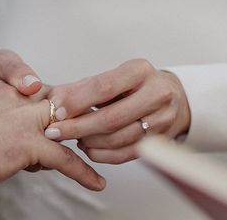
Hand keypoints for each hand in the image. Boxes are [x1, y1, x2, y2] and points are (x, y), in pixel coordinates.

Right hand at [0, 76, 105, 197]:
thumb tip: (1, 133)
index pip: (35, 87)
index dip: (55, 99)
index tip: (72, 104)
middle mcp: (12, 95)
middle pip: (59, 97)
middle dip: (82, 109)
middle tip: (106, 117)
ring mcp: (21, 118)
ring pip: (68, 122)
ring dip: (89, 136)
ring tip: (109, 147)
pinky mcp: (26, 143)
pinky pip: (63, 157)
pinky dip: (82, 171)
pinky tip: (97, 181)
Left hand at [44, 59, 190, 164]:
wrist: (172, 96)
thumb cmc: (136, 84)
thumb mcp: (114, 75)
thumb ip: (83, 87)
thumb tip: (54, 99)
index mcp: (140, 71)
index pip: (104, 87)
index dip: (78, 101)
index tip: (58, 111)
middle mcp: (156, 94)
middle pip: (111, 118)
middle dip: (78, 127)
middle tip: (55, 132)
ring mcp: (162, 119)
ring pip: (118, 138)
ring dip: (89, 141)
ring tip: (72, 137)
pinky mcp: (161, 141)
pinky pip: (126, 154)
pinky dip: (102, 154)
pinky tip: (88, 147)